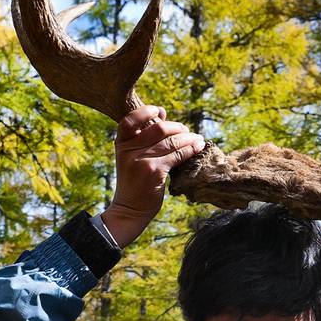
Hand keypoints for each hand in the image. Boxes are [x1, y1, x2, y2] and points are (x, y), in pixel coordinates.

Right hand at [101, 105, 204, 247]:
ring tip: (199, 140)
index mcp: (121, 143)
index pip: (131, 119)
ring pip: (171, 141)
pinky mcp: (154, 171)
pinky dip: (190, 150)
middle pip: (159, 128)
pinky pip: (177, 155)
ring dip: (189, 139)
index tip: (161, 111)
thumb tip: (162, 112)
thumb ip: (143, 137)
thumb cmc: (134, 181)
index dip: (147, 111)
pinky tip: (198, 149)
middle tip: (188, 132)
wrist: (129, 209)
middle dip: (178, 127)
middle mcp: (129, 149)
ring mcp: (141, 160)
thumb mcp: (131, 156)